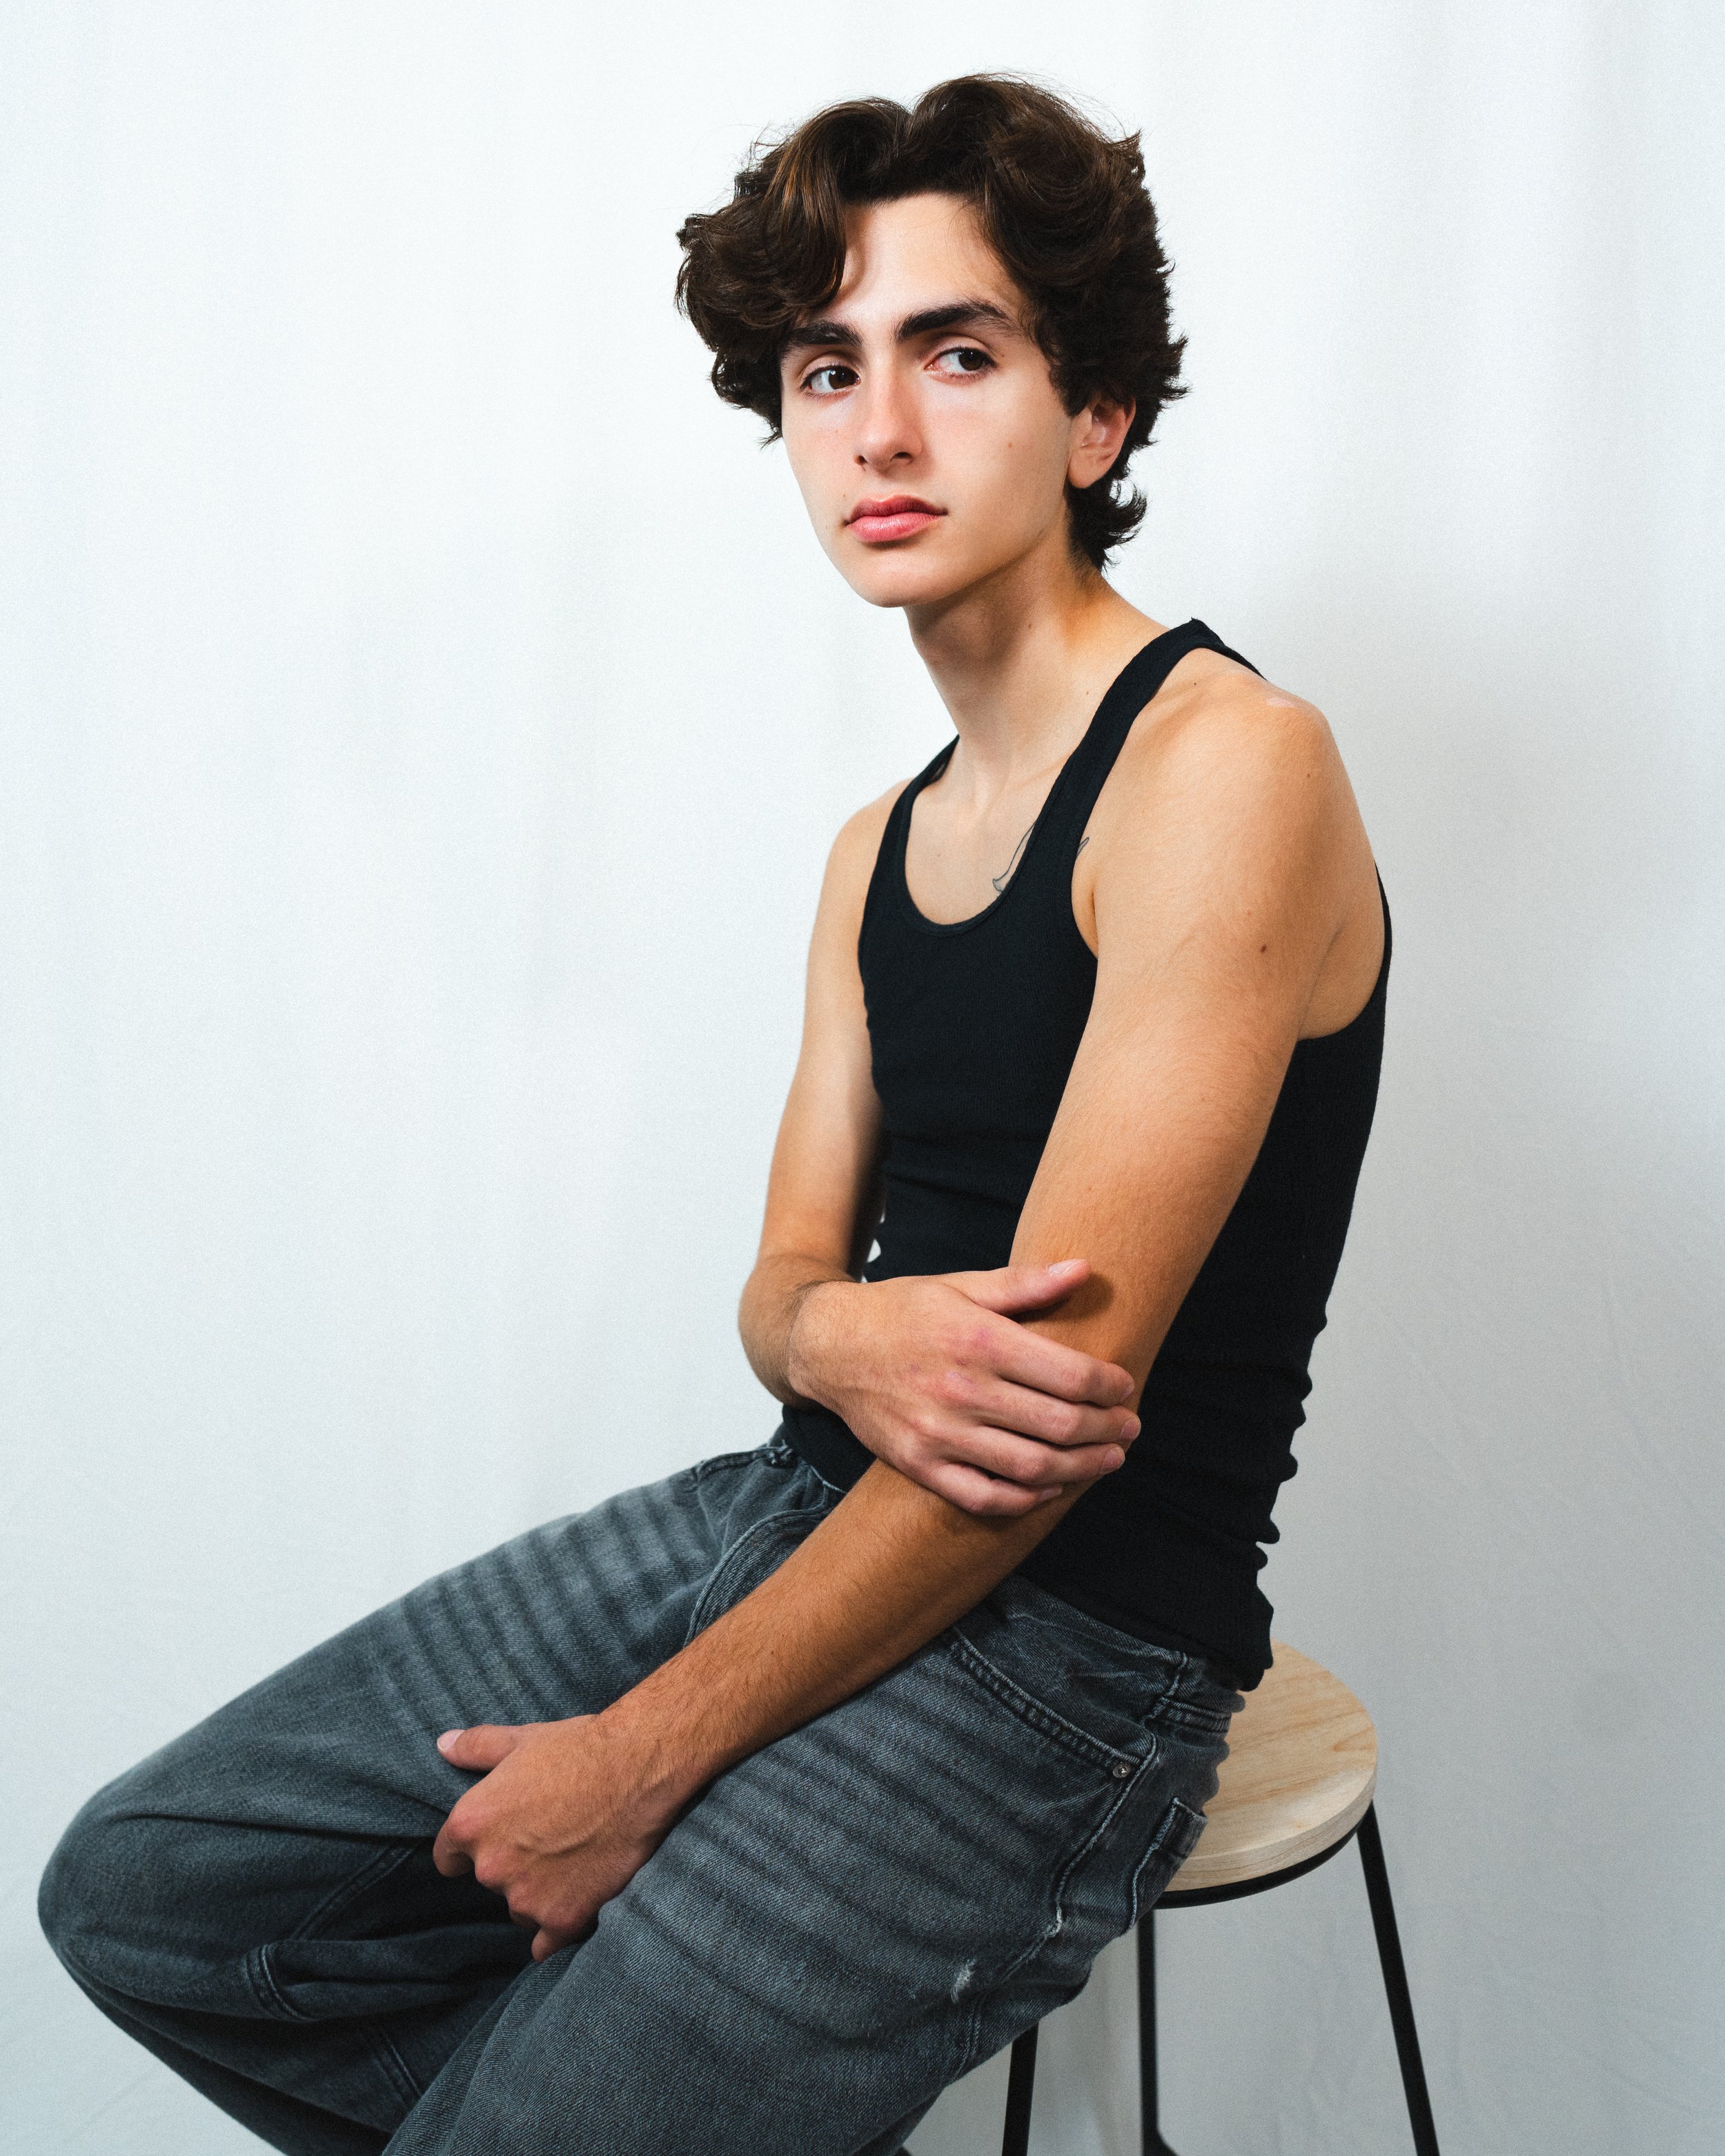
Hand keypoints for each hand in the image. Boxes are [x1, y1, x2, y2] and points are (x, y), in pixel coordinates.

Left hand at [432, 1714, 691, 1960]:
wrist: (637, 1768)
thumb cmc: (579, 1749)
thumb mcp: (521, 1739)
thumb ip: (475, 1746)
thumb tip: (442, 1745)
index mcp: (471, 1824)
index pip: (448, 1859)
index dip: (471, 1850)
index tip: (499, 1839)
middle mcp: (491, 1867)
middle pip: (490, 1882)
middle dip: (513, 1865)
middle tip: (548, 1839)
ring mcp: (527, 1897)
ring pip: (521, 1908)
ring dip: (538, 1893)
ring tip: (572, 1861)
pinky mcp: (563, 1918)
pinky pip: (546, 1944)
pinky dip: (556, 1929)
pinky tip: (573, 1904)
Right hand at [785, 1259, 1139, 1516]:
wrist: (829, 1346)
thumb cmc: (904, 1310)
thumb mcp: (961, 1284)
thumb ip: (1024, 1283)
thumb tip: (1084, 1269)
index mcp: (977, 1339)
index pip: (1069, 1373)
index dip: (1109, 1386)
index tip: (1125, 1386)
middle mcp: (960, 1390)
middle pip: (1059, 1424)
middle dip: (1107, 1430)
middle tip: (1130, 1427)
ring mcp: (937, 1433)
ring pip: (1030, 1466)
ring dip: (1081, 1468)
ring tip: (1108, 1460)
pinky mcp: (918, 1464)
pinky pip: (983, 1496)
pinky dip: (1025, 1499)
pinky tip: (1051, 1486)